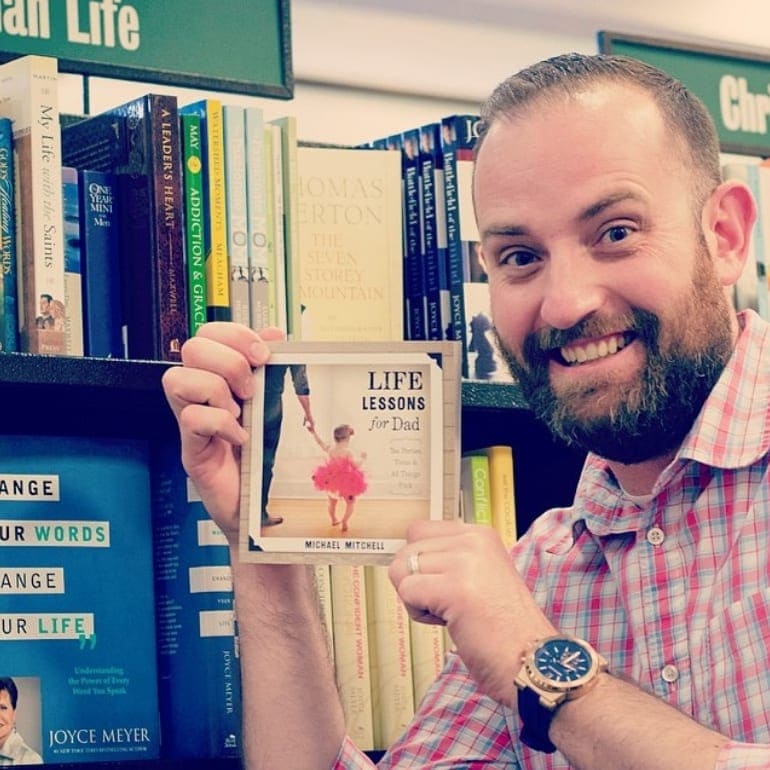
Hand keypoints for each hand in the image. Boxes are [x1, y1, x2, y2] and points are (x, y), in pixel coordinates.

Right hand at [161, 322, 283, 543]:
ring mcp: (191, 421)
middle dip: (228, 361)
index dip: (234, 334)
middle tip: (250, 389)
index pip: (209, 333)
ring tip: (240, 413)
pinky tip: (240, 437)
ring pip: (177, 378)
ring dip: (217, 391)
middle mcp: (199, 395)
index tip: (263, 354)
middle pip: (191, 348)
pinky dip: (221, 424)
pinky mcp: (191, 449)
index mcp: (220, 377)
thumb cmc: (262, 455)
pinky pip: (191, 418)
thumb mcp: (273, 405)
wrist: (258, 508)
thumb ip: (271, 369)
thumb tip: (274, 332)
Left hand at [389, 520, 556, 705]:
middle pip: (407, 550)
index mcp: (479, 536)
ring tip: (450, 614)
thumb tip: (407, 562)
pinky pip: (407, 591)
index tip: (443, 586)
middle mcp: (472, 541)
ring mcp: (465, 561)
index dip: (421, 563)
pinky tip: (451, 623)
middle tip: (447, 604)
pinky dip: (419, 613)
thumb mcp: (481, 577)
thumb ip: (450, 561)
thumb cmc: (505, 632)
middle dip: (415, 582)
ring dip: (416, 600)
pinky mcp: (455, 587)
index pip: (419, 531)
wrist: (534, 661)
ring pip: (401, 570)